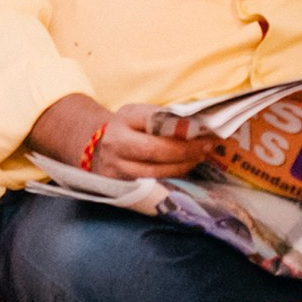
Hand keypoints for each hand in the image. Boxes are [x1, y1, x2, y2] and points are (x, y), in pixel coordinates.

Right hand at [32, 94, 215, 182]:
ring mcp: (115, 165)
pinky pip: (149, 185)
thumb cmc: (128, 129)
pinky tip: (182, 172)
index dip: (182, 128)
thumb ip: (162, 119)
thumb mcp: (139, 116)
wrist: (95, 147)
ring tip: (197, 160)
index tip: (205, 133)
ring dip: (182, 167)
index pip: (155, 119)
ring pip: (154, 171)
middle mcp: (116, 141)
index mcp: (125, 117)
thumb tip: (200, 127)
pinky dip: (169, 180)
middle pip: (155, 149)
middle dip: (186, 151)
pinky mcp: (117, 185)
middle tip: (206, 149)